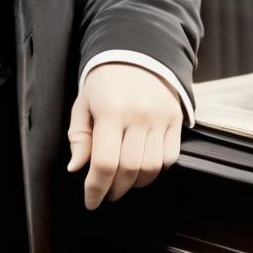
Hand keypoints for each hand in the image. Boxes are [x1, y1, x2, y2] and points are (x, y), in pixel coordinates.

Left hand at [66, 62, 182, 209]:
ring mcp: (160, 117)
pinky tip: (142, 168)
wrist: (136, 51)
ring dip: (136, 183)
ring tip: (124, 181)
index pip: (104, 162)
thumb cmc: (104, 80)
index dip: (96, 188)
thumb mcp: (83, 102)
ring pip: (151, 168)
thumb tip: (76, 168)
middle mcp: (138, 115)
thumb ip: (79, 136)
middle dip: (115, 189)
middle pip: (129, 170)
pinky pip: (170, 158)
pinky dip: (156, 170)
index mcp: (110, 110)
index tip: (91, 201)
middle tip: (106, 192)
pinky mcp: (176, 119)